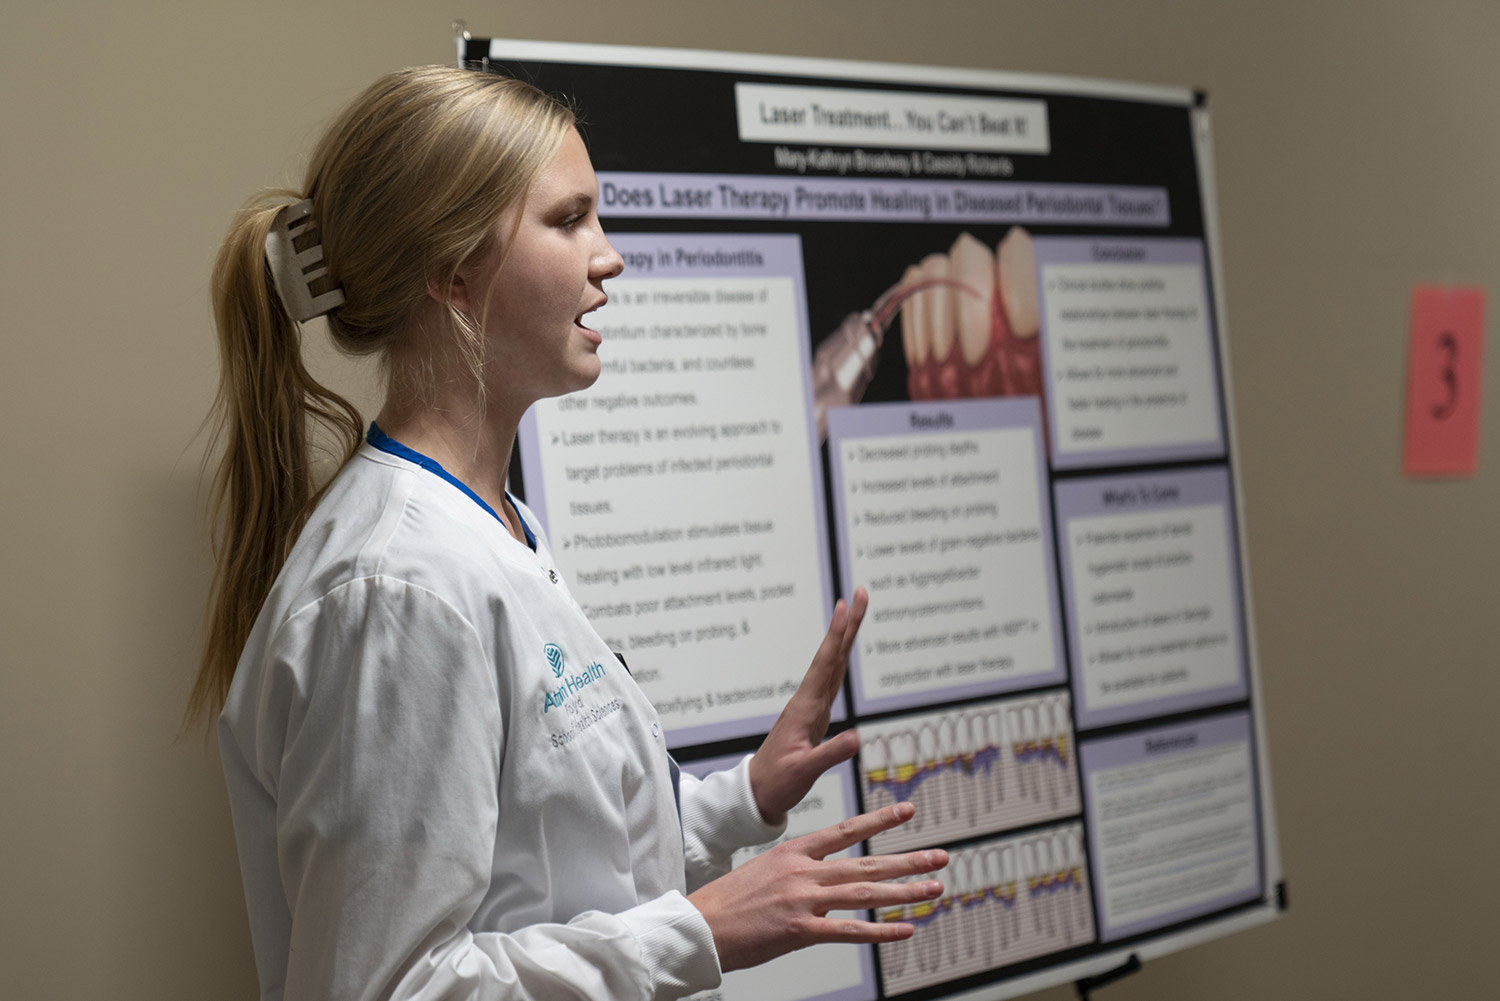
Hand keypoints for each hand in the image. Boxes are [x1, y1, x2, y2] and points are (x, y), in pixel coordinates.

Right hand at [687, 802, 945, 972]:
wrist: (700, 925)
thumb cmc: (728, 902)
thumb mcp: (764, 871)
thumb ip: (798, 872)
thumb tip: (823, 879)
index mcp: (794, 852)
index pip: (845, 831)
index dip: (879, 820)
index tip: (907, 811)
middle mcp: (803, 871)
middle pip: (866, 861)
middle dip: (908, 860)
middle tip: (939, 857)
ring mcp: (803, 900)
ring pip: (865, 892)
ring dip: (904, 891)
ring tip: (934, 889)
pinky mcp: (800, 930)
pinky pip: (849, 930)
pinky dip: (880, 930)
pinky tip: (905, 929)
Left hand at [749, 588, 867, 823]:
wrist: (759, 793)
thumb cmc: (779, 782)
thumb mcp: (804, 772)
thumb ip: (830, 755)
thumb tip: (857, 737)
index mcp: (806, 709)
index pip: (826, 663)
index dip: (837, 635)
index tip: (845, 605)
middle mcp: (808, 701)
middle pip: (833, 655)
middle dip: (848, 624)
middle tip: (860, 593)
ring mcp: (811, 708)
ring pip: (833, 665)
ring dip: (845, 638)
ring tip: (855, 611)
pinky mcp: (814, 717)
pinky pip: (832, 682)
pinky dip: (841, 662)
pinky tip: (844, 653)